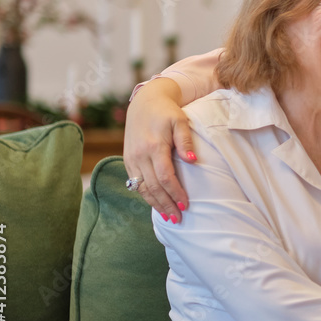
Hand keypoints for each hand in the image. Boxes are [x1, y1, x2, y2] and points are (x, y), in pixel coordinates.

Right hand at [123, 78, 193, 221]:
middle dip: (166, 204)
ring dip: (155, 204)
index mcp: (154, 146)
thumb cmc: (167, 112)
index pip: (165, 177)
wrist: (145, 102)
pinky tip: (156, 203)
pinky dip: (146, 195)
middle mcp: (139, 155)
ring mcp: (131, 158)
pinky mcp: (128, 160)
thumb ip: (186, 141)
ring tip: (168, 217)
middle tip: (178, 218)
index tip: (186, 205)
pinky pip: (135, 182)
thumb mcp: (180, 121)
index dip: (175, 193)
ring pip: (142, 188)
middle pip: (153, 187)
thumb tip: (192, 161)